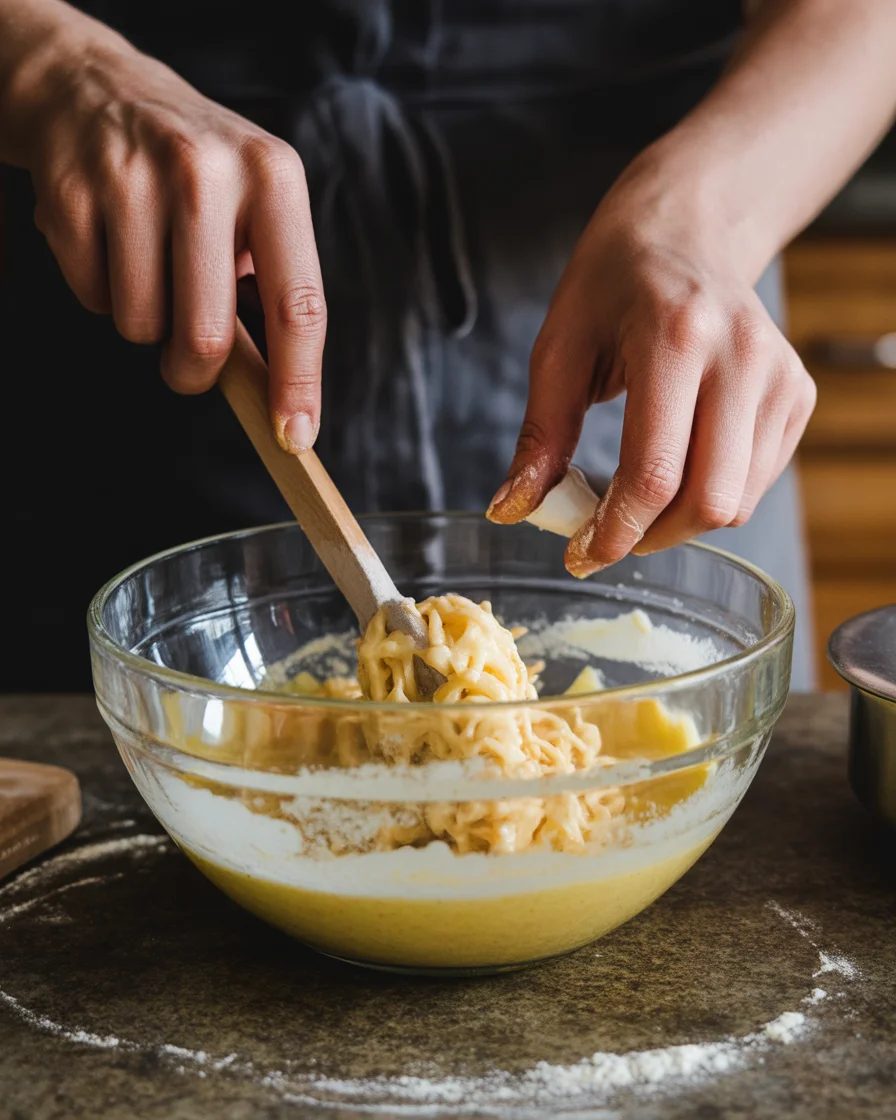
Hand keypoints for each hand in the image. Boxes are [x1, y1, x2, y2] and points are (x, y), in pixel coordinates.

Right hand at [9, 14, 324, 451]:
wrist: (95, 87)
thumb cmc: (197, 171)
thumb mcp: (257, 205)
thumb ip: (272, 291)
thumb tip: (280, 399)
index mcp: (274, 177)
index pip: (298, 304)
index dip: (297, 381)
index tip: (294, 435)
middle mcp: (206, 170)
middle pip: (205, 337)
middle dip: (195, 371)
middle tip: (189, 363)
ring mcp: (131, 177)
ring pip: (142, 326)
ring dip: (146, 324)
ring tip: (149, 267)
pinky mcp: (70, 192)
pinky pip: (91, 298)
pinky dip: (101, 293)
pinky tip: (110, 243)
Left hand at [487, 157, 816, 575]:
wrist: (686, 231)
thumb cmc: (612, 283)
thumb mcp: (558, 349)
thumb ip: (540, 436)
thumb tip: (511, 511)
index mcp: (676, 337)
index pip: (656, 471)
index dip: (616, 531)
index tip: (581, 555)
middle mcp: (742, 357)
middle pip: (708, 500)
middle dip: (650, 538)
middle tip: (604, 536)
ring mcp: (780, 377)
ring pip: (738, 502)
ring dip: (679, 524)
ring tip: (635, 503)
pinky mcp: (798, 394)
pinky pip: (757, 483)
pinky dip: (711, 497)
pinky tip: (675, 471)